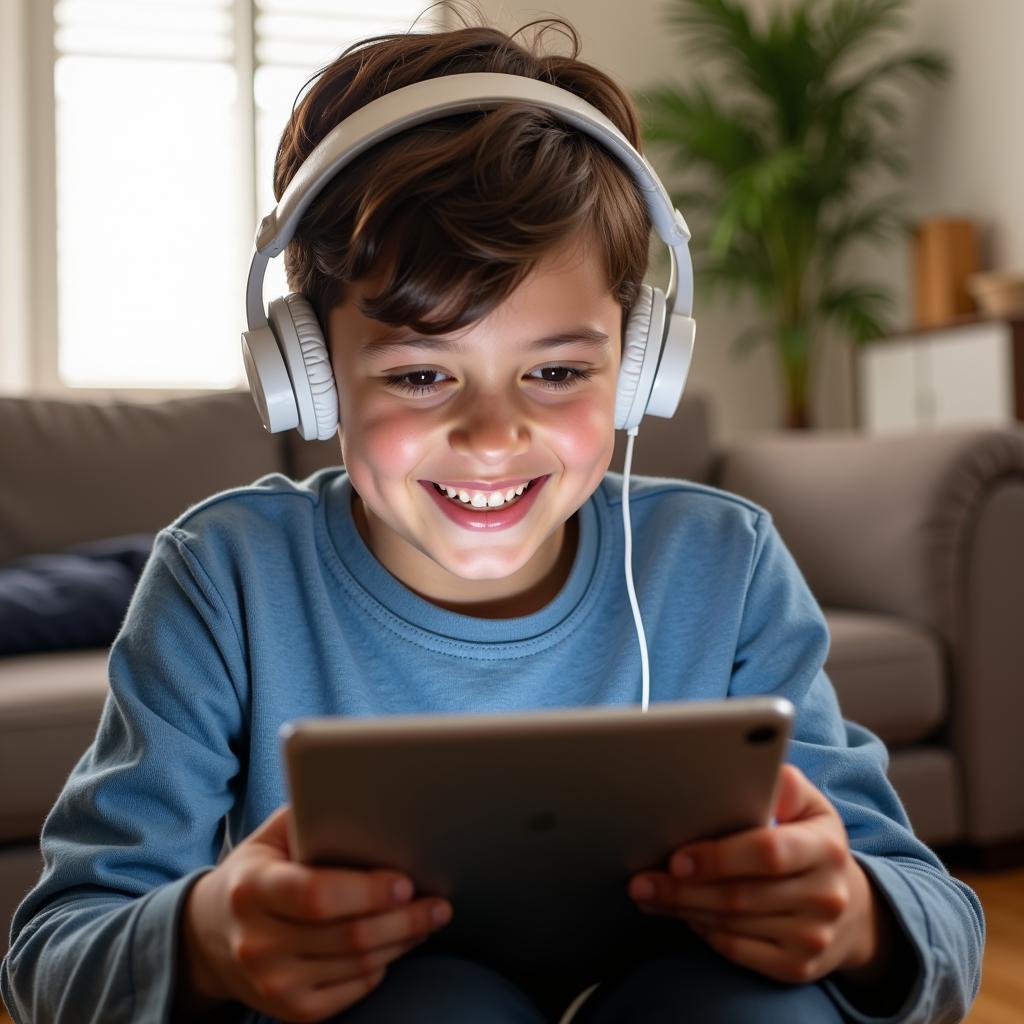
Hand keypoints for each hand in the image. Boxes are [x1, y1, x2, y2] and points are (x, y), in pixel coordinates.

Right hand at [177, 805, 452, 1022]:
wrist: (211, 933)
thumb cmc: (259, 869)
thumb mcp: (273, 835)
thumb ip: (314, 814)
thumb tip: (372, 799)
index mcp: (252, 889)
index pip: (316, 896)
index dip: (367, 891)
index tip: (406, 881)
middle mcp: (256, 942)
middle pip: (348, 936)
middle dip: (405, 919)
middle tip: (439, 903)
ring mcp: (271, 983)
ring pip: (358, 966)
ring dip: (403, 941)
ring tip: (429, 918)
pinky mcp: (289, 1010)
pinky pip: (352, 990)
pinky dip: (382, 966)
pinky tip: (397, 943)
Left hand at [627, 764, 879, 985]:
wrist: (852, 910)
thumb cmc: (810, 841)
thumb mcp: (808, 805)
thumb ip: (783, 783)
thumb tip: (751, 762)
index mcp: (825, 847)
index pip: (768, 853)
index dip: (718, 857)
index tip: (676, 858)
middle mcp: (826, 896)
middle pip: (740, 895)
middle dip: (682, 889)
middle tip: (641, 881)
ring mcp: (813, 937)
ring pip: (731, 924)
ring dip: (682, 909)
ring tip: (648, 894)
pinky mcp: (796, 969)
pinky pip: (736, 950)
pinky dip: (703, 931)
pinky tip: (682, 915)